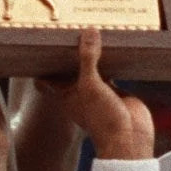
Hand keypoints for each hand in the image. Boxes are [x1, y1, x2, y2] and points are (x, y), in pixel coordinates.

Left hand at [41, 31, 153, 158]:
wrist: (129, 139)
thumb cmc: (102, 119)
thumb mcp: (90, 85)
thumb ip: (88, 58)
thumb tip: (88, 31)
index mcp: (65, 93)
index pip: (47, 77)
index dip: (42, 63)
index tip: (40, 43)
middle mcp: (78, 91)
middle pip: (69, 69)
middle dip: (68, 53)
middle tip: (66, 30)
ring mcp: (97, 91)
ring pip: (91, 69)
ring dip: (91, 55)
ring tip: (90, 32)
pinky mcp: (114, 90)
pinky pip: (110, 71)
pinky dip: (111, 61)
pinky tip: (114, 46)